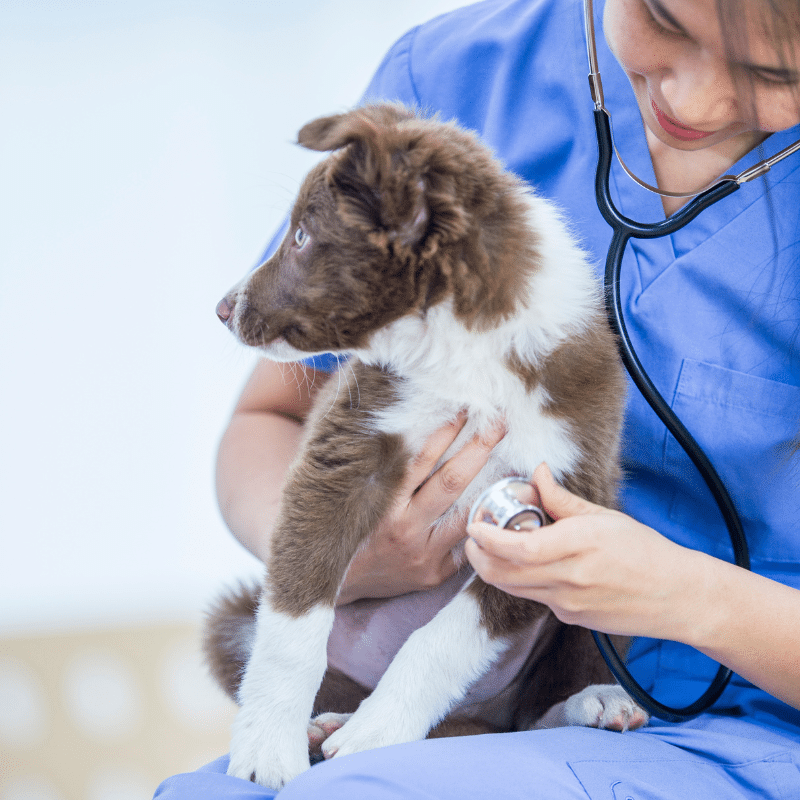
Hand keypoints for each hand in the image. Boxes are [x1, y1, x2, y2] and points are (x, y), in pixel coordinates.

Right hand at [337, 415, 505, 603]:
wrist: (335, 583)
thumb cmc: (344, 529)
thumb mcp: (354, 496)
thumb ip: (380, 467)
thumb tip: (404, 426)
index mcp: (382, 505)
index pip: (421, 460)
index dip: (446, 432)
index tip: (464, 410)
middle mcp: (405, 530)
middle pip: (451, 483)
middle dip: (478, 448)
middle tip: (498, 423)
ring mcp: (423, 555)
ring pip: (467, 515)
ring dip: (491, 487)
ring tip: (510, 462)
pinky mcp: (435, 575)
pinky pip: (465, 544)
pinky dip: (480, 523)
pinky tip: (496, 505)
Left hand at [464, 463, 699, 641]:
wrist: (676, 595)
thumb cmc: (644, 550)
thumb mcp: (602, 516)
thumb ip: (561, 499)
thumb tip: (538, 473)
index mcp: (578, 545)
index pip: (519, 548)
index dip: (488, 539)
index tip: (474, 525)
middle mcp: (570, 578)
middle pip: (504, 574)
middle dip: (478, 557)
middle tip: (473, 538)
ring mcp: (568, 603)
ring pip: (512, 589)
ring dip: (494, 569)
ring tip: (492, 549)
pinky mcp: (571, 618)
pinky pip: (534, 598)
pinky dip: (522, 581)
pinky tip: (530, 565)